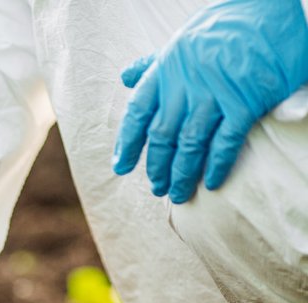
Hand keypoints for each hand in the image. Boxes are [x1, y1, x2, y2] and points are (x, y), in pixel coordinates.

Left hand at [111, 0, 307, 203]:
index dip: (127, 143)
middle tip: (156, 187)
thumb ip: (154, 65)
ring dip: (182, 174)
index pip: (138, 112)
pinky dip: (217, 165)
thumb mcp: (181, 41)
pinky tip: (212, 182)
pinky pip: (225, 142)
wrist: (270, 10)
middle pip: (162, 135)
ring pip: (189, 144)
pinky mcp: (245, 102)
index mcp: (166, 69)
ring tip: (178, 194)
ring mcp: (215, 94)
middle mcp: (185, 83)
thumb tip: (125, 78)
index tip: (121, 166)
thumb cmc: (224, 28)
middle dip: (157, 166)